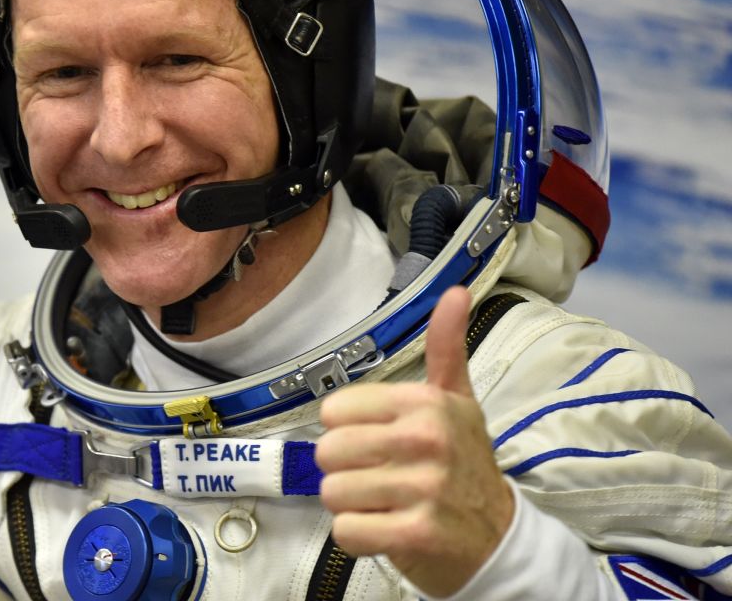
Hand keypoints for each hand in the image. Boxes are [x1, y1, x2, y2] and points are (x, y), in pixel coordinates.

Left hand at [316, 286, 513, 596]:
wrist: (499, 537)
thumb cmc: (465, 464)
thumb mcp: (458, 401)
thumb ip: (446, 347)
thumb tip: (455, 290)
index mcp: (426, 403)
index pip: (335, 410)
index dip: (347, 430)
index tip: (378, 442)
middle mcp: (426, 441)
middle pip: (328, 452)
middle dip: (344, 470)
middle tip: (379, 477)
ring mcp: (423, 489)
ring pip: (333, 492)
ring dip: (352, 505)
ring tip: (385, 503)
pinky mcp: (416, 535)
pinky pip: (347, 531)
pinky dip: (359, 536)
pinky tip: (386, 529)